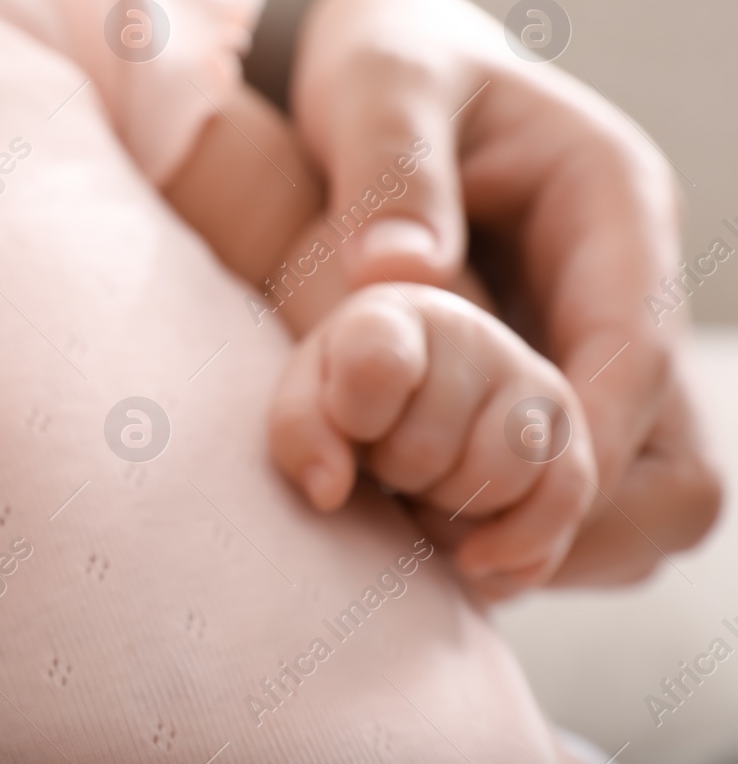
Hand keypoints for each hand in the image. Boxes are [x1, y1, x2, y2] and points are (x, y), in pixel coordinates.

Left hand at [269, 283, 595, 599]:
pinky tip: (471, 557)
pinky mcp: (572, 437)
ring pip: (501, 474)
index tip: (349, 427)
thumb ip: (300, 430)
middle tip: (384, 464)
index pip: (376, 364)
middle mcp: (471, 334)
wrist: (400, 420)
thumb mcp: (304, 406)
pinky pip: (566, 499)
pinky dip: (517, 546)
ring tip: (423, 491)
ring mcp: (531, 382)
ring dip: (451, 511)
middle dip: (396, 475)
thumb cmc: (344, 407)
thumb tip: (330, 489)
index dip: (355, 417)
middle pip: (429, 445)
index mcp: (391, 314)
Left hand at [289, 0, 720, 583]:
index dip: (583, 443)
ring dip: (560, 531)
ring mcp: (595, 332)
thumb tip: (398, 275)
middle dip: (590, 511)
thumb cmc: (383, 64)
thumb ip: (391, 166)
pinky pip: (575, 478)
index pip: (632, 347)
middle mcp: (623, 279)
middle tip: (475, 556)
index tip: (511, 508)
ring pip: (642, 484)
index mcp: (611, 200)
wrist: (379, 74)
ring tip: (449, 556)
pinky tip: (437, 530)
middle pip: (675, 448)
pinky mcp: (555, 371)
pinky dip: (523, 517)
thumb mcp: (380, 84)